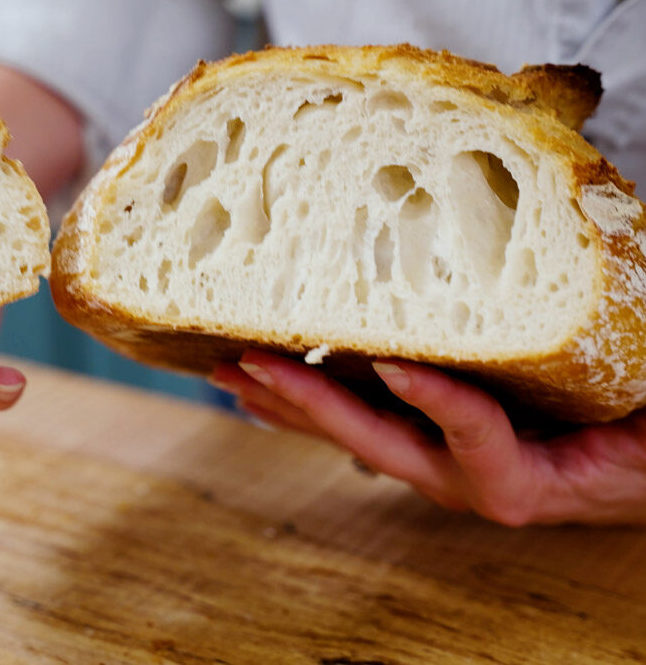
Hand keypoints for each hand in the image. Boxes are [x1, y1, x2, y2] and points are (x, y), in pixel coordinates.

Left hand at [211, 350, 645, 525]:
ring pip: (349, 431)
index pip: (473, 433)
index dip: (436, 402)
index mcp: (517, 477)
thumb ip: (616, 401)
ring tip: (230, 372)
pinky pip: (354, 422)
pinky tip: (265, 383)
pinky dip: (307, 400)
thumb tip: (619, 357)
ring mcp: (431, 461)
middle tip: (248, 364)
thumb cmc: (631, 448)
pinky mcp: (418, 443)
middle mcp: (459, 477)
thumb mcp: (631, 422)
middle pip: (374, 436)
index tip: (396, 365)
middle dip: (307, 401)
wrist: (623, 473)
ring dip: (286, 401)